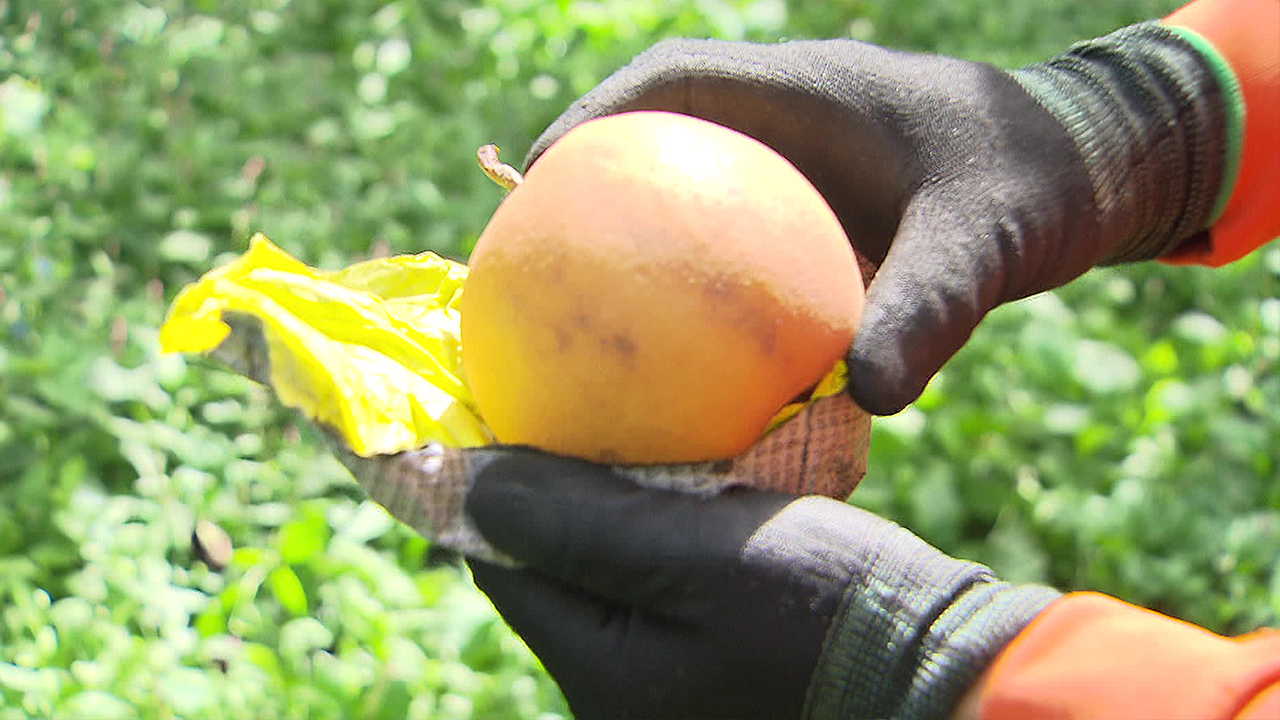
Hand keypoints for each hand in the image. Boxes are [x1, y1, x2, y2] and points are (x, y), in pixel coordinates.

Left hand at [465, 448, 1059, 719]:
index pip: (505, 565)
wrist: (947, 672)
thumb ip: (580, 521)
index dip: (485, 482)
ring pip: (607, 568)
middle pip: (552, 567)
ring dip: (606, 497)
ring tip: (610, 415)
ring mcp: (672, 675)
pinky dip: (661, 518)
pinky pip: (661, 575)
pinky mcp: (719, 652)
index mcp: (600, 672)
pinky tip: (683, 464)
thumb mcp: (700, 556)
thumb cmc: (826, 611)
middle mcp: (620, 686)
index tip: (490, 399)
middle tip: (555, 394)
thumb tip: (470, 478)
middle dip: (548, 486)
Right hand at [525, 25, 1229, 413]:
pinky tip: (675, 352)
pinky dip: (690, 277)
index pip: (668, 84)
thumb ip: (930, 306)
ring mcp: (791, 166)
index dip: (588, 123)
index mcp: (803, 93)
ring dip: (628, 230)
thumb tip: (871, 398)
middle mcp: (783, 121)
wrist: (1087, 168)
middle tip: (528, 257)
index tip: (532, 182)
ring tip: (572, 307)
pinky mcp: (807, 209)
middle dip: (584, 184)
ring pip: (683, 188)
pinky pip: (727, 236)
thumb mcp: (986, 240)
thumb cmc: (1034, 183)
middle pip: (651, 136)